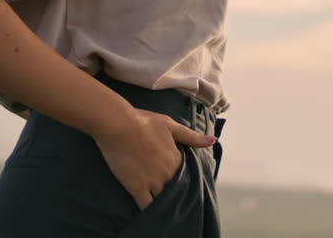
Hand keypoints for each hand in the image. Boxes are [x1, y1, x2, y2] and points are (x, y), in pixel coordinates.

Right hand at [92, 107, 214, 210]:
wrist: (118, 125)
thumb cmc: (143, 122)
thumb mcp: (170, 125)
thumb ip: (192, 136)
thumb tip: (213, 140)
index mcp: (177, 159)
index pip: (185, 175)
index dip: (181, 176)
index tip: (175, 176)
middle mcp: (168, 174)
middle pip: (176, 189)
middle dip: (173, 191)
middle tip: (167, 189)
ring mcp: (153, 182)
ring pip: (163, 200)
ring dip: (163, 202)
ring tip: (160, 201)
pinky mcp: (136, 188)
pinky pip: (146, 206)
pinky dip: (149, 210)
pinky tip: (150, 211)